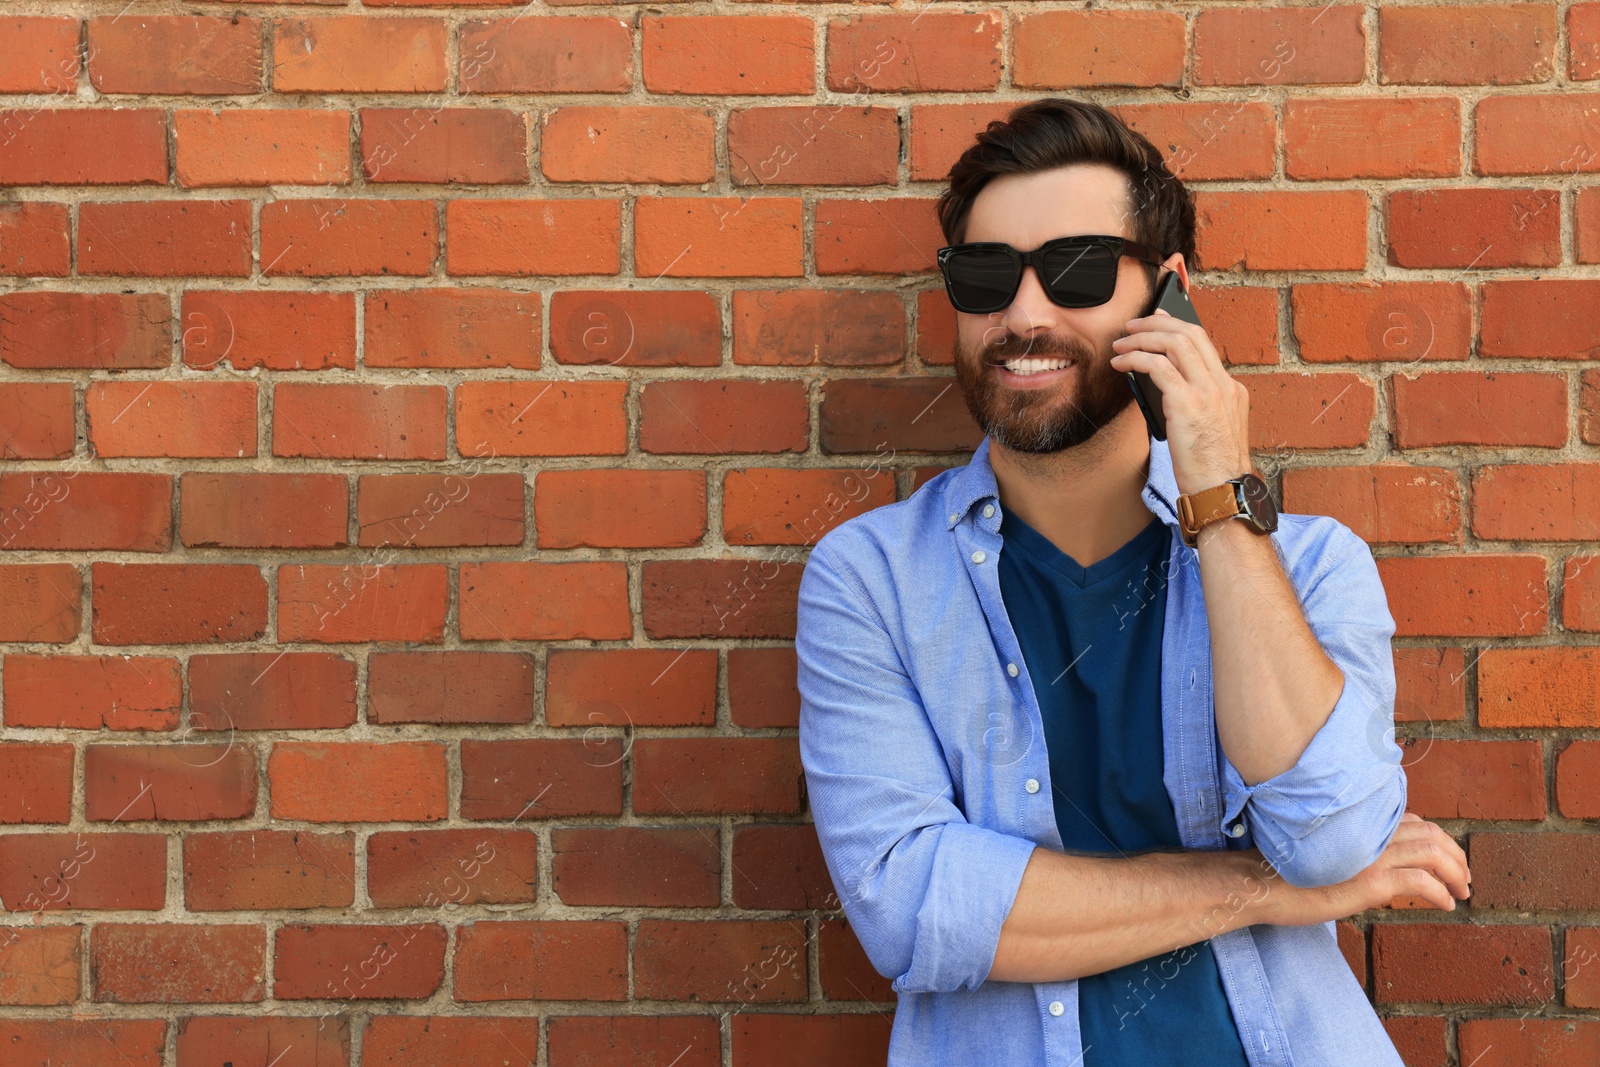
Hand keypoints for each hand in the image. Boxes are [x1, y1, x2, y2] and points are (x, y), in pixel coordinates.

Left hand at [1110, 307, 1252, 496]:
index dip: (1176, 326)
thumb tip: (1159, 382)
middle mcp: (1223, 385)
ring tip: (1120, 344)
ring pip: (1174, 343)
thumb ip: (1194, 403)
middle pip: (1190, 334)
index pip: (1203, 343)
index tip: (1158, 319)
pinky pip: (1158, 366)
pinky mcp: (1188, 404)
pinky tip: (1120, 364)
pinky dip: (1135, 359)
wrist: (1222, 492)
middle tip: (1131, 326)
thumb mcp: (1210, 428)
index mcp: (1231, 389)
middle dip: (1156, 323)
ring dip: (1141, 338)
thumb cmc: (1210, 469)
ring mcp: (1209, 392)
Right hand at [1253, 812, 1471, 926]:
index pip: (1410, 820)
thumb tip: (1370, 864)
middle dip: (1455, 854)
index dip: (1435, 837)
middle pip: (1430, 833)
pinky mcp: (1372, 881)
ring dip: (1457, 872)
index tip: (1444, 857)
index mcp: (1358, 822)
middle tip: (1464, 876)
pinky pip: (1422, 882)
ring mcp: (1372, 855)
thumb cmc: (1282, 870)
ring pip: (1434, 853)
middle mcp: (1369, 832)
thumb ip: (1351, 848)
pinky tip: (1445, 904)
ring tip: (1462, 890)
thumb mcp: (1324, 850)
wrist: (1261, 883)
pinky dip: (1441, 892)